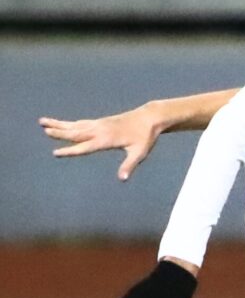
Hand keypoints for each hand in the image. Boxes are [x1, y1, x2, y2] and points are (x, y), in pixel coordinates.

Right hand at [39, 106, 159, 180]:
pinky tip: (63, 124)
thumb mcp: (139, 153)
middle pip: (75, 132)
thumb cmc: (145, 137)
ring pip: (75, 125)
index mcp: (107, 139)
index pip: (84, 147)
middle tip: (44, 130)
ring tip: (43, 122)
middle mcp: (100, 130)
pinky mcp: (102, 122)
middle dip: (59, 132)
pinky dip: (70, 124)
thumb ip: (129, 166)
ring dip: (59, 124)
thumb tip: (122, 179)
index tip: (55, 152)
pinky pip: (82, 123)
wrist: (149, 118)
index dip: (70, 150)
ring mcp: (100, 124)